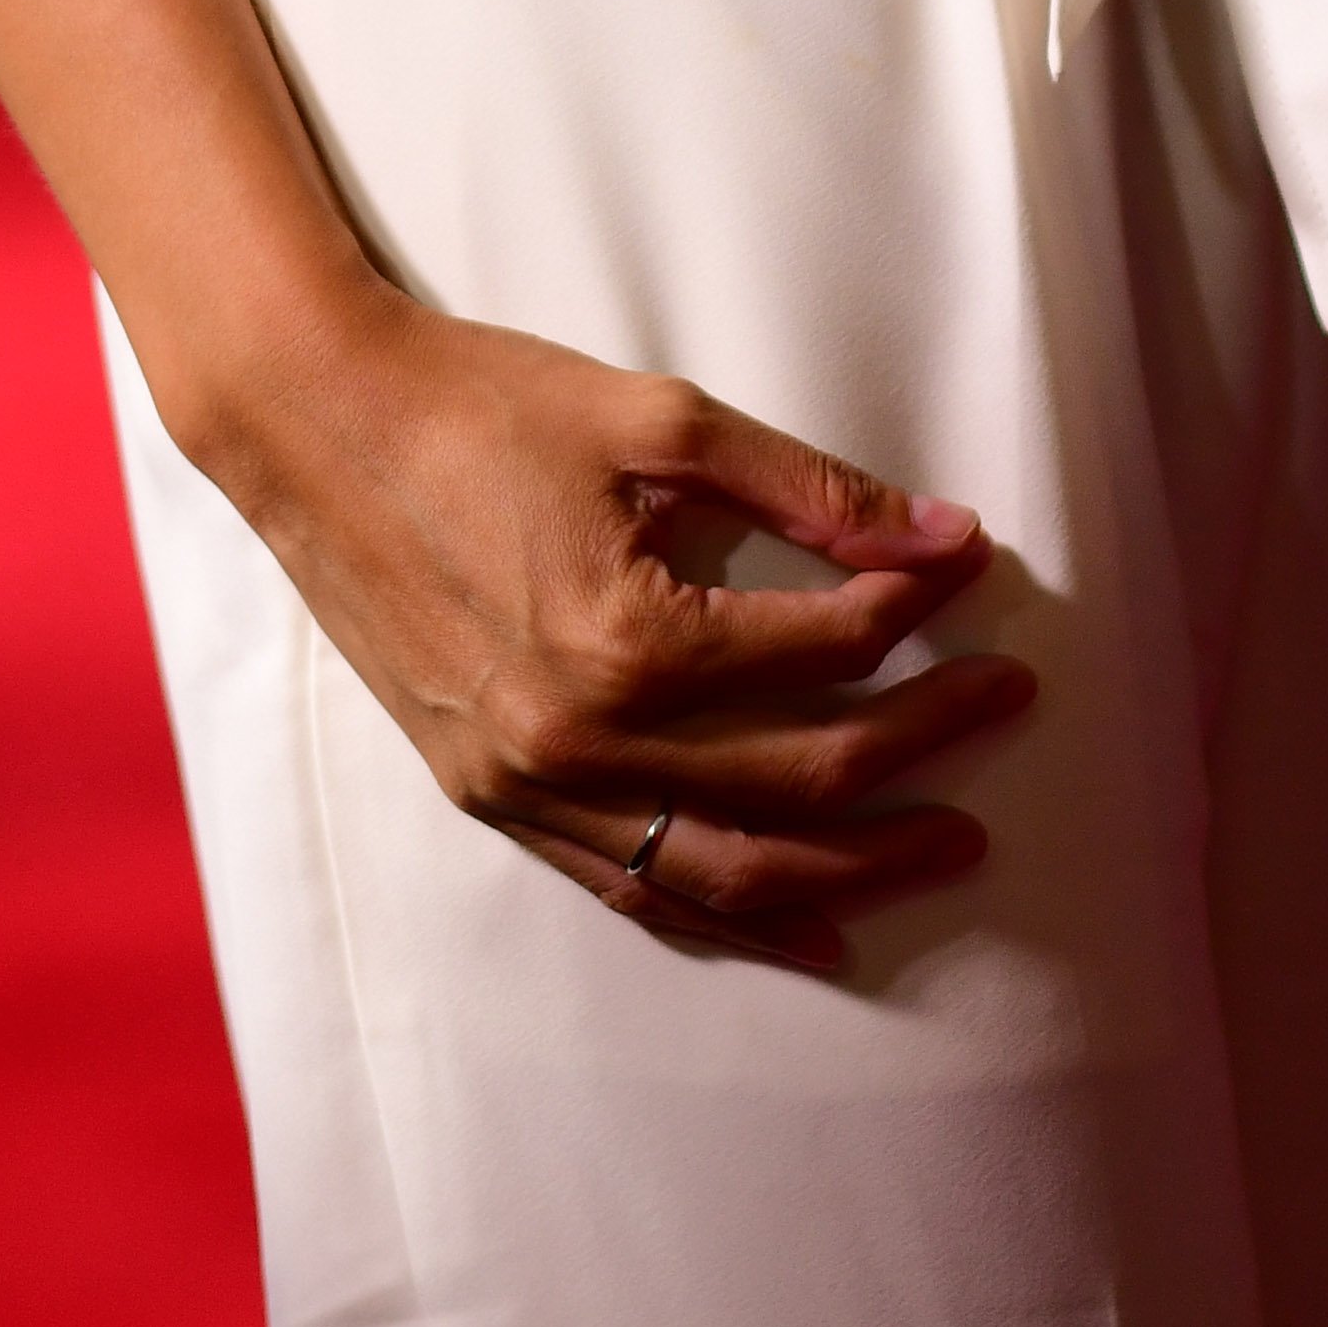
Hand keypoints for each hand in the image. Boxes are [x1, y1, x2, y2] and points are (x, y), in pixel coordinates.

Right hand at [218, 291, 1034, 973]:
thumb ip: (807, 487)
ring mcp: (533, 789)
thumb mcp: (658, 420)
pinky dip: (733, 914)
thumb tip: (939, 533)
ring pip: (728, 868)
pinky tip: (814, 924)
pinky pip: (635, 887)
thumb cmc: (486, 403)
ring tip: (949, 843)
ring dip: (853, 864)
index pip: (820, 647)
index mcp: (627, 641)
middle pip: (798, 774)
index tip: (973, 566)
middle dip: (921, 742)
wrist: (320, 428)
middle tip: (1006, 701)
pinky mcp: (495, 802)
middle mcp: (581, 741)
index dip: (915, 608)